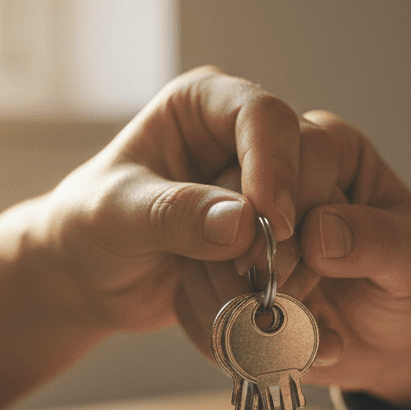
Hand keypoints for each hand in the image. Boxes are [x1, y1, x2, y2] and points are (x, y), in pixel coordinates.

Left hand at [0, 67, 302, 409]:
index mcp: (206, 104)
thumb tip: (242, 222)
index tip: (274, 221)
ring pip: (321, 209)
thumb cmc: (89, 227)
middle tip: (260, 270)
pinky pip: (313, 253)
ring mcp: (269, 188)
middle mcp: (246, 137)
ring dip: (296, 257)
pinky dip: (296, 282)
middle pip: (311, 159)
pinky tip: (264, 305)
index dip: (276, 166)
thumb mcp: (116, 215)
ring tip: (251, 292)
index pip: (264, 116)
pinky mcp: (279, 235)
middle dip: (291, 219)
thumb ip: (173, 214)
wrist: (90, 278)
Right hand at [175, 110, 410, 409]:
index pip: (290, 145)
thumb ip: (376, 240)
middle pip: (234, 190)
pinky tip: (268, 352)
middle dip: (256, 249)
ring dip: (239, 296)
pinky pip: (201, 295)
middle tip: (281, 294)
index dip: (284, 189)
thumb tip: (319, 233)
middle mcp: (279, 179)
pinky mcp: (224, 277)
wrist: (402, 348)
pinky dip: (231, 329)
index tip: (286, 233)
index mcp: (330, 151)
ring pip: (208, 247)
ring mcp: (244, 230)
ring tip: (287, 332)